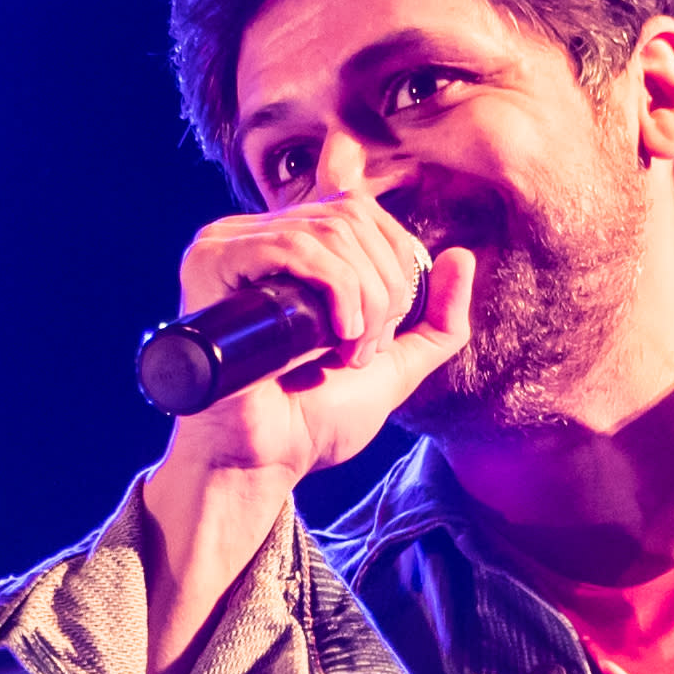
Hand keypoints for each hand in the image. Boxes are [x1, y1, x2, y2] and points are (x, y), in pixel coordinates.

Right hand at [156, 191, 472, 495]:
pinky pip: (293, 245)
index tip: (381, 335)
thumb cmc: (315, 419)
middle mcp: (257, 236)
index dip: (395, 264)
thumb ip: (438, 319)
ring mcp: (229, 244)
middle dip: (383, 288)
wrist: (264, 460)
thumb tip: (462, 255)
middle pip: (351, 218)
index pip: (362, 213)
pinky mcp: (212, 262)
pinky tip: (335, 333)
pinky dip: (335, 286)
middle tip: (364, 351)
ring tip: (348, 352)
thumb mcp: (395, 365)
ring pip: (330, 231)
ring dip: (363, 296)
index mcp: (293, 249)